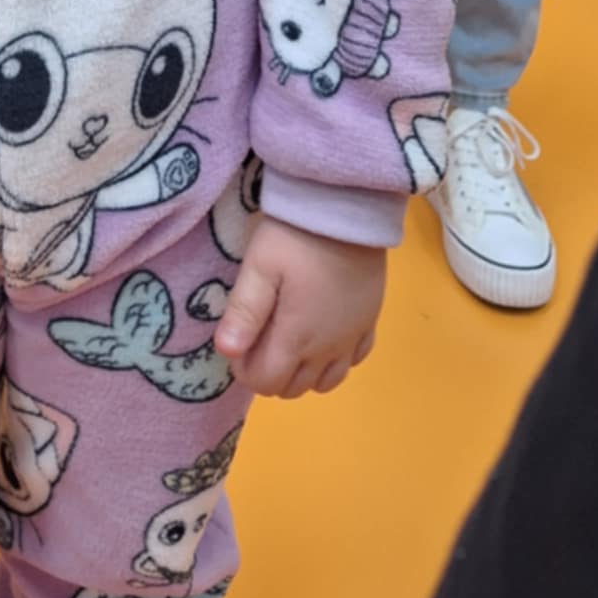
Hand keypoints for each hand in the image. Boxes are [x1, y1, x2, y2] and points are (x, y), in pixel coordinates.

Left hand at [214, 214, 385, 398]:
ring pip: (326, 382)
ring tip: (287, 339)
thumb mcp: (260, 266)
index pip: (266, 382)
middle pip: (294, 388)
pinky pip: (354, 361)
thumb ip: (244, 311)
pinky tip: (323, 335)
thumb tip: (226, 353)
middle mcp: (327, 349)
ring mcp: (352, 338)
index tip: (237, 344)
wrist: (349, 209)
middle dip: (270, 373)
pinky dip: (335, 360)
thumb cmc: (297, 236)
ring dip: (302, 372)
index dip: (245, 371)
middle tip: (258, 338)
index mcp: (296, 338)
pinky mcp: (371, 322)